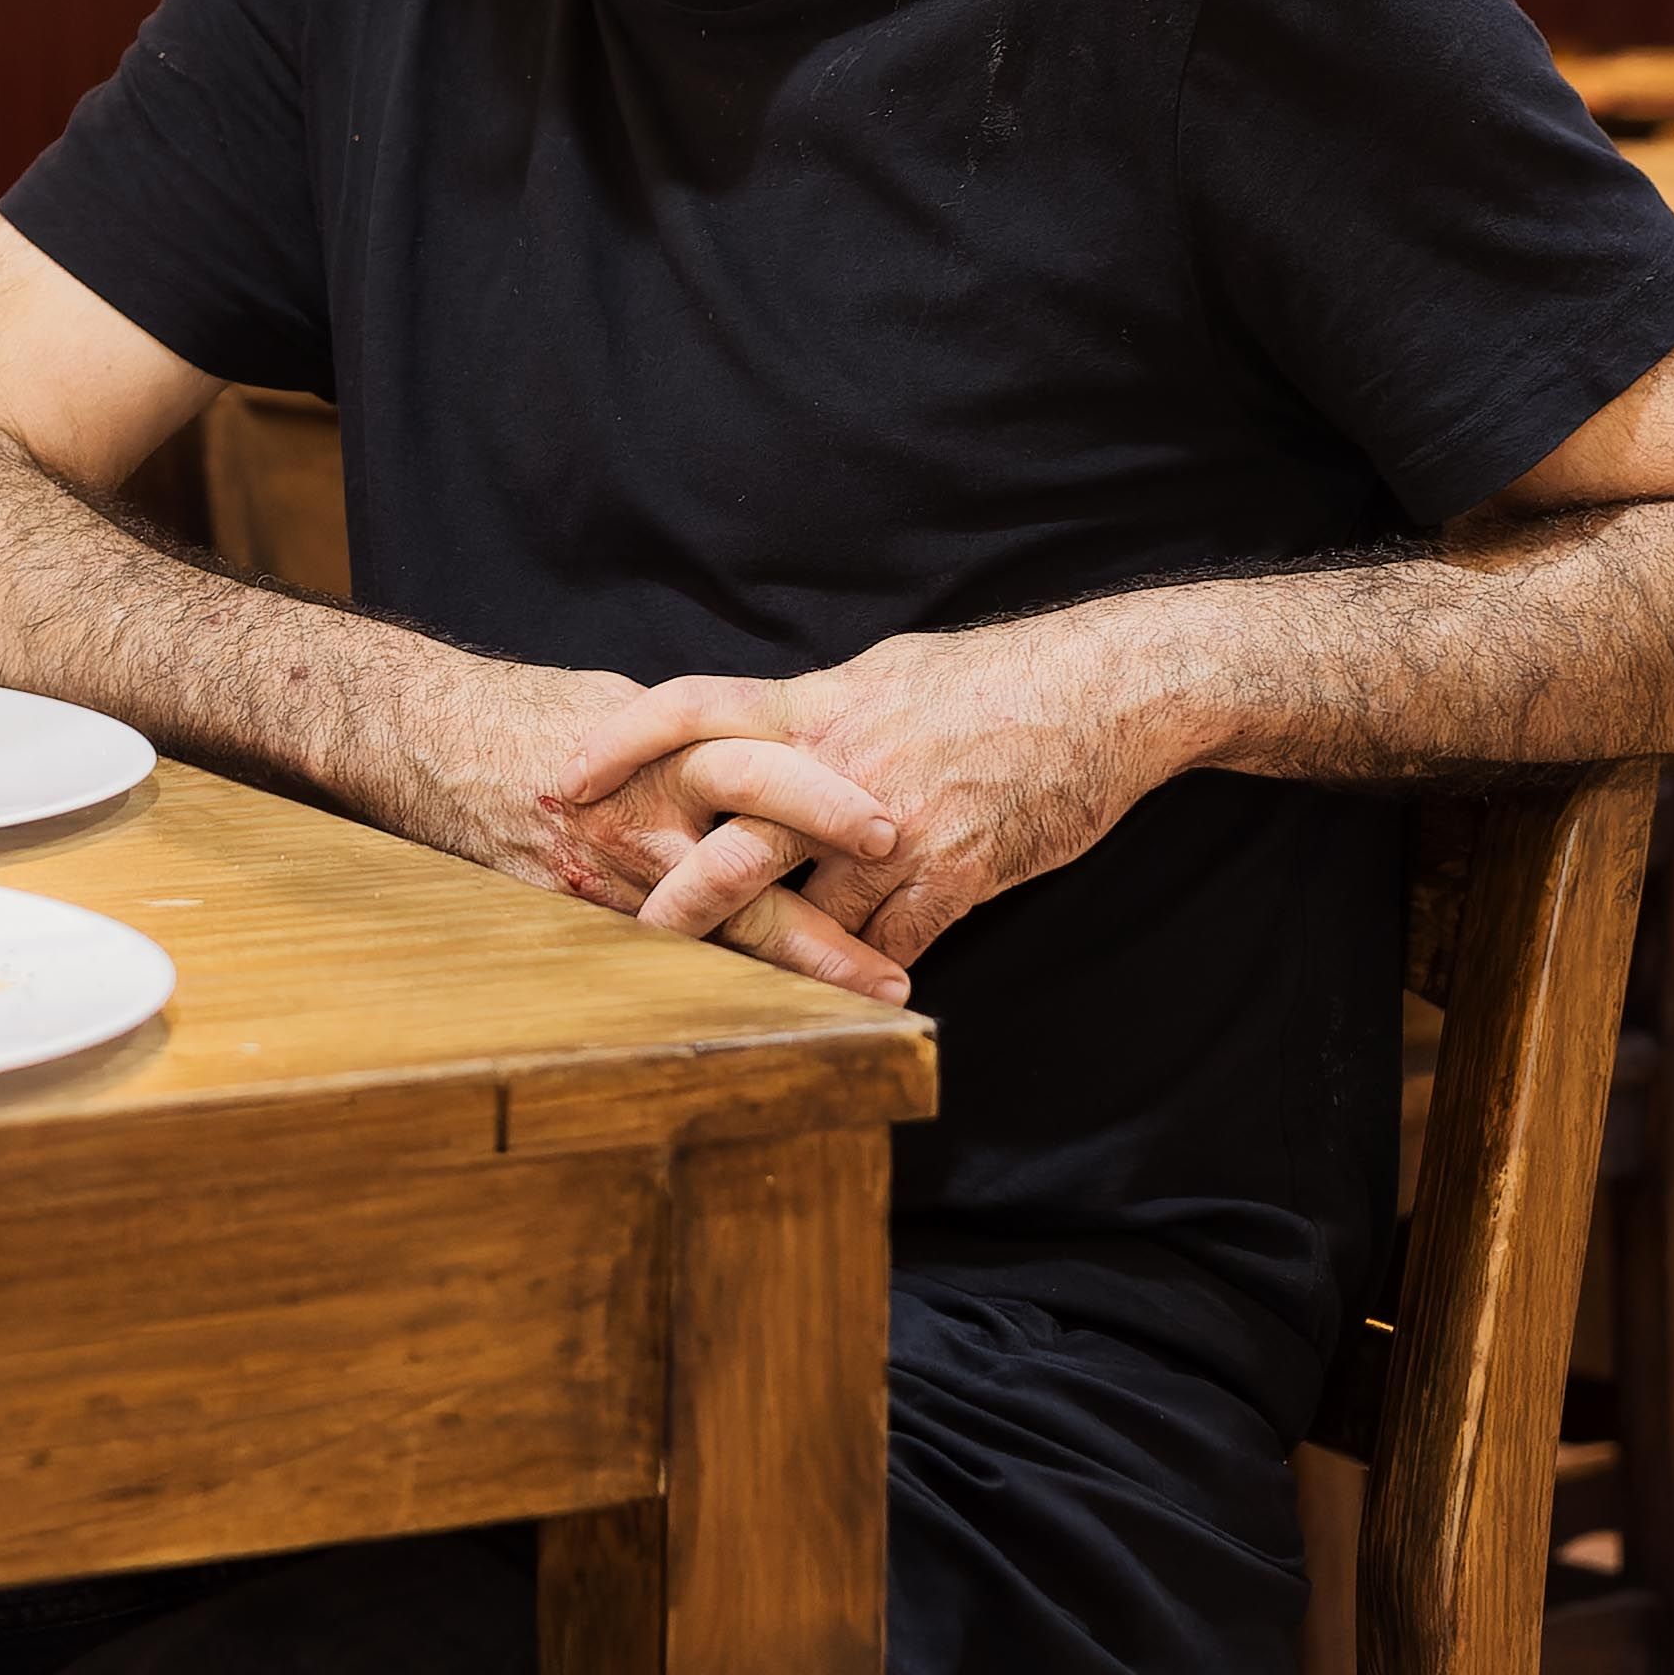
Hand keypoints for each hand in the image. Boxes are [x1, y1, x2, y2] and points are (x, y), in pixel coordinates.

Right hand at [398, 664, 914, 1004]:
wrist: (422, 735)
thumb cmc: (530, 710)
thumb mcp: (625, 704)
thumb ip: (696, 740)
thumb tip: (766, 758)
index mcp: (657, 748)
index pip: (755, 771)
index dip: (825, 801)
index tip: (894, 831)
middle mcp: (633, 817)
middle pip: (741, 873)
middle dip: (819, 926)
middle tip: (890, 966)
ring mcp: (599, 876)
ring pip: (706, 936)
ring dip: (784, 975)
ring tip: (852, 1011)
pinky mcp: (567, 914)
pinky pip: (651, 954)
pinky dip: (712, 979)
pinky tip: (767, 1010)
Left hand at [556, 605, 1184, 999]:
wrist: (1106, 694)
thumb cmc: (997, 682)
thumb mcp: (890, 675)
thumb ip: (822, 711)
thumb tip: (770, 726)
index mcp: (819, 705)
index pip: (695, 708)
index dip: (624, 740)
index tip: (566, 777)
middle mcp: (845, 767)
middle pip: (736, 842)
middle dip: (678, 902)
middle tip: (629, 941)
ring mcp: (898, 829)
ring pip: (810, 914)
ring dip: (774, 959)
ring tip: (729, 997)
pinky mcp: (954, 875)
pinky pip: (887, 943)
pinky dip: (864, 977)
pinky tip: (852, 999)